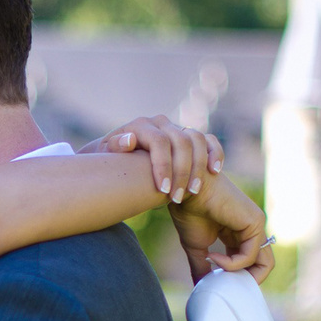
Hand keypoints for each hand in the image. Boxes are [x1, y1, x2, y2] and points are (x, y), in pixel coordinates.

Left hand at [81, 116, 222, 203]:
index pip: (159, 141)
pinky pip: (208, 140)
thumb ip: (114, 147)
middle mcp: (161, 123)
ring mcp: (177, 128)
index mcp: (141, 125)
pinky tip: (214, 171)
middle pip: (181, 142)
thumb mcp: (105, 156)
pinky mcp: (189, 136)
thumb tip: (129, 140)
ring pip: (197, 140)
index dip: (163, 166)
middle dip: (181, 172)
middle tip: (176, 198)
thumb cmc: (109, 160)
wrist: (117, 157)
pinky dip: (214, 153)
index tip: (162, 190)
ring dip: (198, 166)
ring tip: (192, 191)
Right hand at [170, 173, 274, 284]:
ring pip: (264, 264)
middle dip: (245, 282)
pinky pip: (250, 256)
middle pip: (264, 266)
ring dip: (237, 274)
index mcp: (238, 235)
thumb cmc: (189, 213)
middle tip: (223, 287)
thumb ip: (202, 268)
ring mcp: (256, 225)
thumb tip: (202, 287)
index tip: (216, 282)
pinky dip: (232, 263)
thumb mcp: (196, 249)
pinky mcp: (255, 223)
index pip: (250, 263)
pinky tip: (213, 257)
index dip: (237, 277)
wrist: (184, 192)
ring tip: (215, 272)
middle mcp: (251, 230)